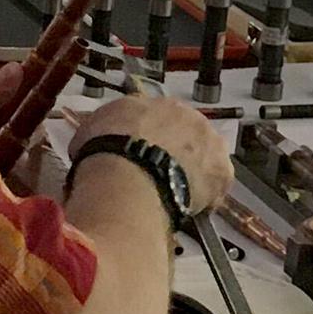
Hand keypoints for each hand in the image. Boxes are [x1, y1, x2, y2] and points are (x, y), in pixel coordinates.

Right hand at [67, 94, 233, 214]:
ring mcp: (210, 142)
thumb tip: (94, 138)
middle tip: (160, 179)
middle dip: (178, 157)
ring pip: (207, 160)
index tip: (146, 157)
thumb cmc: (106, 149)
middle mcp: (189, 115)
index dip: (154, 142)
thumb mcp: (90, 130)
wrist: (128, 170)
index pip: (161, 121)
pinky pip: (217, 187)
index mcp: (158, 102)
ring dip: (194, 176)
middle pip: (189, 137)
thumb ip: (101, 130)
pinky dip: (206, 200)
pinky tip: (188, 212)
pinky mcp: (222, 171)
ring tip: (174, 197)